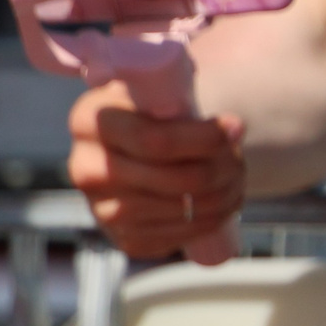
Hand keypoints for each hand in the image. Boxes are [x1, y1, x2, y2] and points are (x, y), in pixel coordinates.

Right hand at [66, 81, 246, 259]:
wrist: (133, 145)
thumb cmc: (154, 108)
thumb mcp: (157, 88)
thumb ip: (178, 94)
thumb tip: (228, 130)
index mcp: (89, 121)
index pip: (155, 141)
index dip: (205, 138)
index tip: (236, 127)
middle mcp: (86, 169)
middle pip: (176, 179)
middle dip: (223, 168)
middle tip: (240, 156)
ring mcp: (101, 210)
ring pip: (183, 209)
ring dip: (224, 195)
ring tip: (235, 175)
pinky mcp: (123, 238)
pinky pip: (179, 236)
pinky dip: (211, 220)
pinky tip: (220, 201)